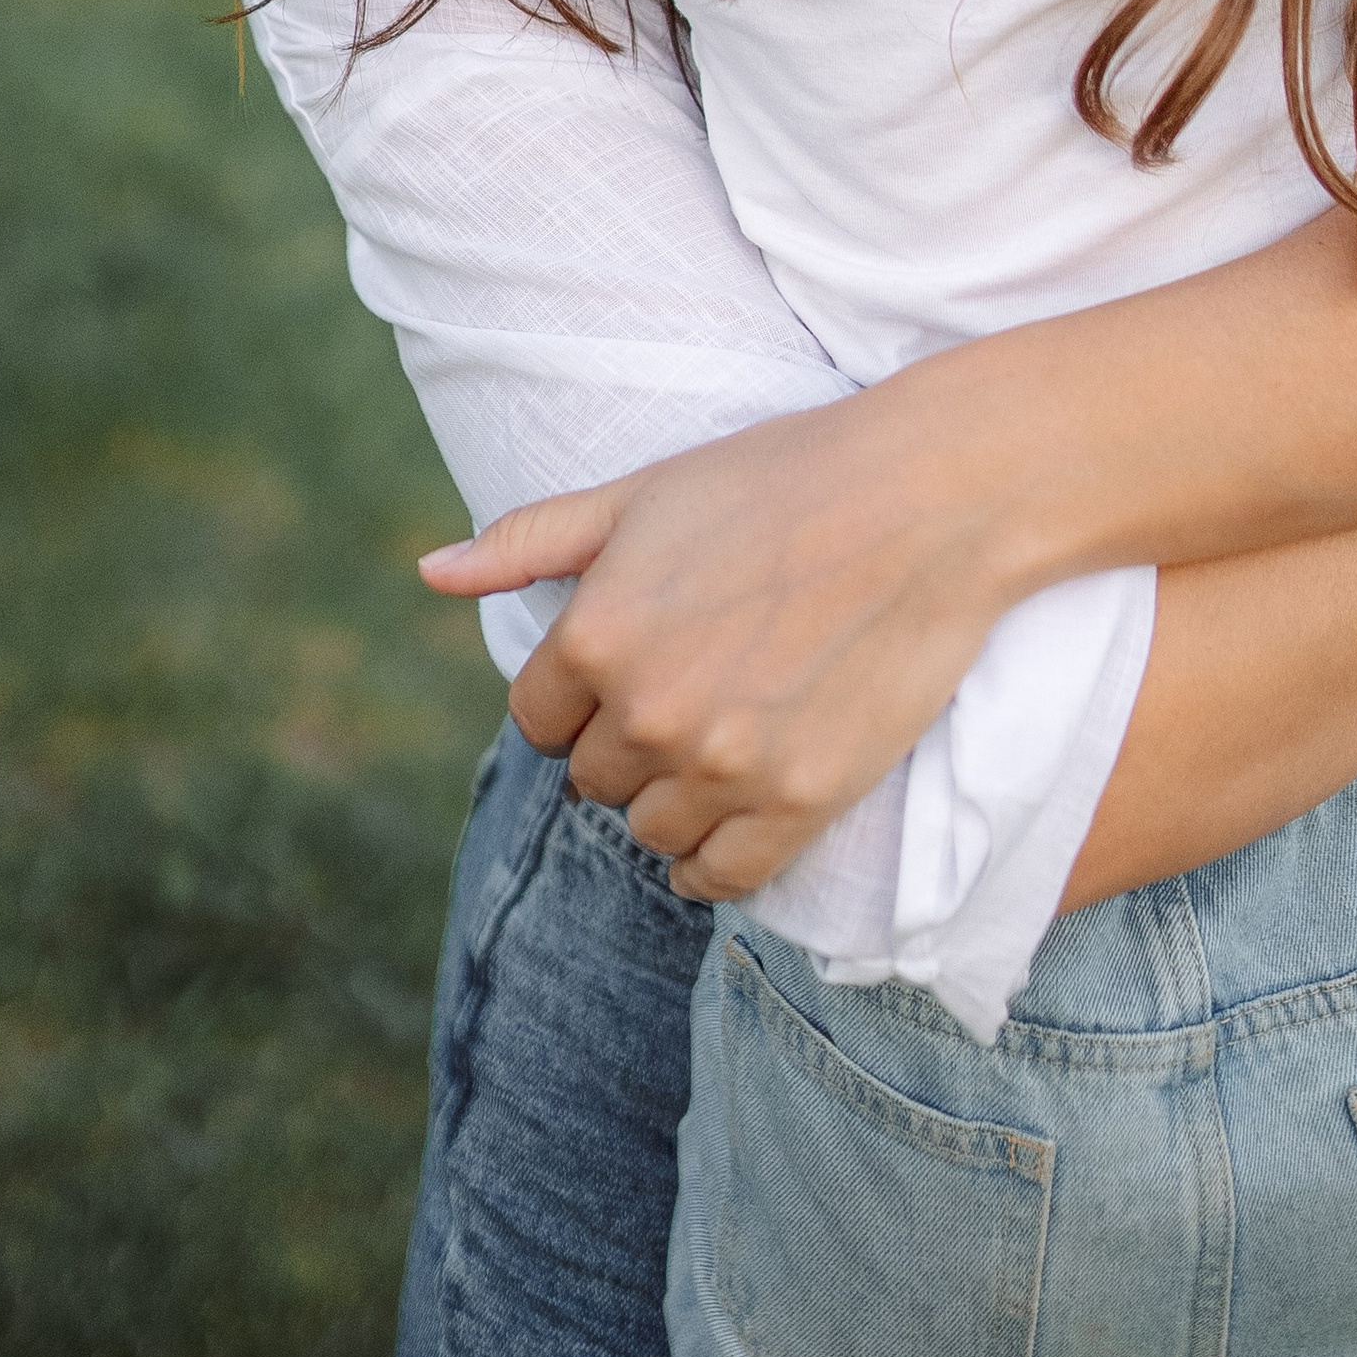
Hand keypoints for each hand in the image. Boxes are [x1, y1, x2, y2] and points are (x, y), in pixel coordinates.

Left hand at [419, 381, 1022, 899]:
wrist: (928, 499)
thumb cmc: (782, 478)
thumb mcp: (642, 493)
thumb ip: (530, 542)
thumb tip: (428, 572)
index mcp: (594, 636)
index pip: (537, 719)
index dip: (577, 695)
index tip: (628, 669)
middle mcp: (646, 714)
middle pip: (595, 779)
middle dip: (628, 742)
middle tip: (692, 689)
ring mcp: (723, 767)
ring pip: (653, 831)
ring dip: (674, 798)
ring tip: (726, 738)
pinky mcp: (799, 804)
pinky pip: (722, 879)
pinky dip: (717, 861)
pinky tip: (737, 818)